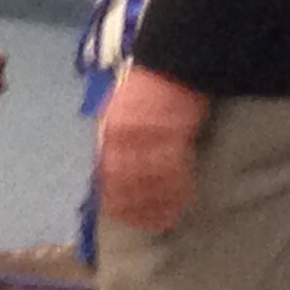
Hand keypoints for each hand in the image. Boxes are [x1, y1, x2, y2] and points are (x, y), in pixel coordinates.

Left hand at [96, 62, 207, 232]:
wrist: (172, 66)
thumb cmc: (147, 93)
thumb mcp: (122, 115)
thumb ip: (117, 142)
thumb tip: (112, 173)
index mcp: (108, 130)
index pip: (105, 172)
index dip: (112, 197)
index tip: (121, 215)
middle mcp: (121, 134)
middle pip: (124, 180)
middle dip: (135, 205)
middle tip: (148, 224)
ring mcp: (146, 134)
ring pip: (149, 178)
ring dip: (157, 202)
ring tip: (166, 218)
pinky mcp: (172, 132)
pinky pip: (173, 167)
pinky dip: (177, 187)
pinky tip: (184, 199)